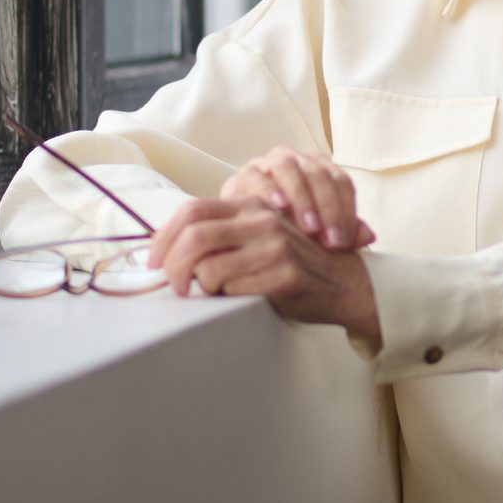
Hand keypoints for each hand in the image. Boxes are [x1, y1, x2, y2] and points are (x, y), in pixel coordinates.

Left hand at [147, 198, 382, 346]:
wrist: (347, 284)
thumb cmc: (295, 263)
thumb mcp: (260, 235)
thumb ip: (225, 233)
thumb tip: (168, 250)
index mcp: (251, 205)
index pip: (191, 210)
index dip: (163, 237)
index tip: (154, 262)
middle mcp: (262, 220)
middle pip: (194, 236)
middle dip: (172, 266)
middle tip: (173, 286)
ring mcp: (274, 246)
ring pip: (209, 267)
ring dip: (202, 286)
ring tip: (213, 292)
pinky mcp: (283, 275)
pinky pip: (234, 289)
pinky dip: (226, 297)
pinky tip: (240, 297)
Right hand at [219, 146, 375, 250]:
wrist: (248, 232)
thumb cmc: (290, 230)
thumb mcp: (320, 234)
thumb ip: (345, 233)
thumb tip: (368, 236)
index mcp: (320, 169)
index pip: (341, 182)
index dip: (346, 211)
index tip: (344, 242)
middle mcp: (297, 160)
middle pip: (318, 173)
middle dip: (327, 208)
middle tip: (330, 241)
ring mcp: (269, 164)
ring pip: (289, 167)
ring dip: (302, 197)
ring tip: (309, 227)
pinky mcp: (245, 174)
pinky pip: (257, 176)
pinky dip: (269, 190)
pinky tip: (278, 208)